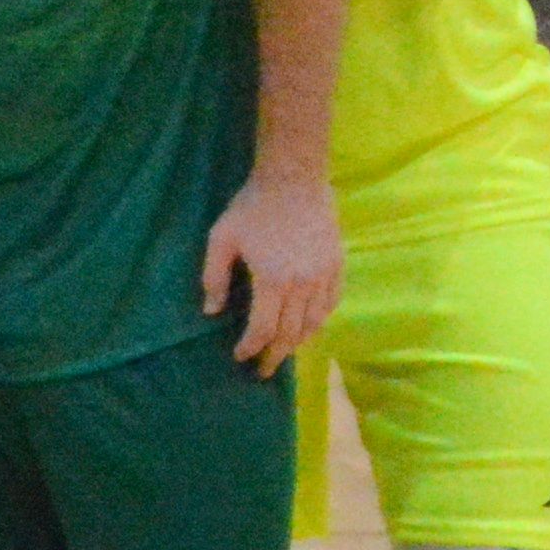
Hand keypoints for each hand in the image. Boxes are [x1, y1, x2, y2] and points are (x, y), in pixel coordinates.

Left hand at [200, 170, 343, 368]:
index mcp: (273, 281)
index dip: (250, 348)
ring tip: (283, 352)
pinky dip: (319, 321)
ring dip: (298, 343)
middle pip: (291, 334)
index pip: (263, 329)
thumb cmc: (252, 207)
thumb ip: (215, 278)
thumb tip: (211, 311)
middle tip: (263, 370)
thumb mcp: (221, 239)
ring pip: (315, 323)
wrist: (294, 179)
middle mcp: (303, 285)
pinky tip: (308, 327)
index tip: (239, 357)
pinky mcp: (338, 266)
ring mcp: (325, 276)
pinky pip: (332, 304)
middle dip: (275, 356)